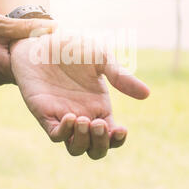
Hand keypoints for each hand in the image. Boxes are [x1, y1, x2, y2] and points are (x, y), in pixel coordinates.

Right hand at [0, 7, 56, 85]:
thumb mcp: (3, 23)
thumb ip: (29, 28)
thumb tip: (55, 27)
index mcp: (1, 68)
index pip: (32, 71)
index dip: (45, 61)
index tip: (57, 52)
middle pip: (26, 73)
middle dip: (37, 61)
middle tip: (53, 48)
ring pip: (18, 71)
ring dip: (26, 60)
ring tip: (39, 47)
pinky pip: (9, 69)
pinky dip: (16, 60)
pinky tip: (22, 48)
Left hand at [9, 32, 149, 158]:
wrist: (42, 39)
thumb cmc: (72, 48)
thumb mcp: (101, 59)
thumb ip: (120, 76)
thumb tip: (146, 94)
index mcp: (99, 106)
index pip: (111, 136)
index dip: (118, 140)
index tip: (121, 129)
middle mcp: (83, 116)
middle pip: (95, 149)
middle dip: (101, 144)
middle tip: (98, 124)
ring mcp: (63, 116)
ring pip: (75, 148)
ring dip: (83, 142)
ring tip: (84, 121)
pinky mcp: (44, 113)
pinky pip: (55, 135)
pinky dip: (64, 132)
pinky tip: (70, 117)